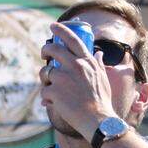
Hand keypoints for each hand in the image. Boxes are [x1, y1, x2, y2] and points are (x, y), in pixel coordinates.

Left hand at [39, 21, 116, 138]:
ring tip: (51, 87)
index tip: (53, 26)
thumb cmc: (102, 101)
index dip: (61, 30)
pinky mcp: (54, 91)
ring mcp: (63, 78)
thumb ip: (98, 64)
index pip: (72, 39)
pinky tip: (54, 103)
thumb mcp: (103, 79)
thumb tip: (99, 53)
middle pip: (53, 50)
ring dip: (46, 79)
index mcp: (86, 62)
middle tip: (44, 54)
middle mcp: (75, 66)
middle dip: (45, 50)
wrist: (98, 121)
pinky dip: (47, 97)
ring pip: (45, 72)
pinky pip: (44, 90)